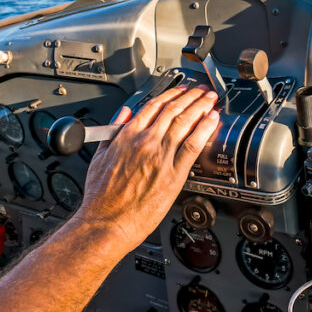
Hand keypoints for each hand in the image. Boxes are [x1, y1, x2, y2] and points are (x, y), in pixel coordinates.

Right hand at [73, 85, 219, 253]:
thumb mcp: (99, 155)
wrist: (106, 222)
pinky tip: (212, 120)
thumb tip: (123, 113)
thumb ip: (113, 130)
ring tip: (210, 99)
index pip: (154, 105)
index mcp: (127, 135)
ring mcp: (160, 157)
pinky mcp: (173, 174)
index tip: (181, 90)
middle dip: (191, 97)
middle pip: (173, 110)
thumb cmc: (101, 197)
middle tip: (202, 90)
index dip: (171, 94)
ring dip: (200, 107)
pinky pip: (192, 145)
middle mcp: (145, 142)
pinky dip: (204, 129)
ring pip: (185, 123)